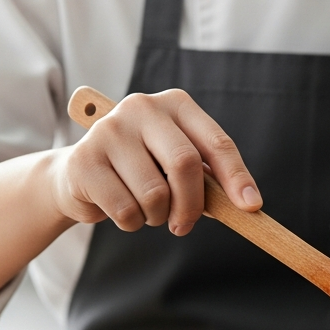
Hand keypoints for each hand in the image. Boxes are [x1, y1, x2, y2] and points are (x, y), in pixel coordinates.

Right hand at [48, 89, 261, 234]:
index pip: (215, 142)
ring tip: (147, 210)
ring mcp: (109, 131)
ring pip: (154, 193)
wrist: (79, 173)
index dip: (236, 176)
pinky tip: (122, 210)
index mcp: (175, 105)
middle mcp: (142, 108)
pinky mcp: (84, 160)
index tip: (250, 206)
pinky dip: (132, 223)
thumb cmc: (141, 170)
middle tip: (185, 225)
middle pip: (185, 163)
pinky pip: (126, 210)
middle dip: (192, 204)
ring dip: (157, 217)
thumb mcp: (175, 165)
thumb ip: (207, 179)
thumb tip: (246, 205)